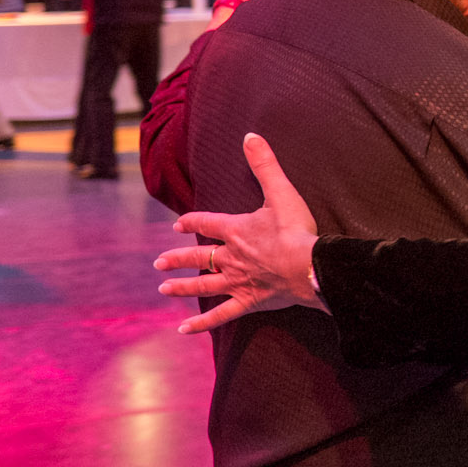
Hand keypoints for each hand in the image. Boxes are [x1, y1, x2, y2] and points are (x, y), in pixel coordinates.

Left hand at [154, 133, 325, 333]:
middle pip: (199, 257)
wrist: (308, 265)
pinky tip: (184, 330)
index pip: (206, 224)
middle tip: (158, 262)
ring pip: (204, 285)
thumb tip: (250, 136)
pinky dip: (202, 324)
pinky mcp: (249, 301)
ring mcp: (238, 281)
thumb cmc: (296, 229)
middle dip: (178, 258)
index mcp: (236, 230)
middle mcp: (231, 257)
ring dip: (183, 286)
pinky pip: (221, 314)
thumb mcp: (280, 191)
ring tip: (164, 288)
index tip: (177, 224)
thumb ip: (264, 164)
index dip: (191, 222)